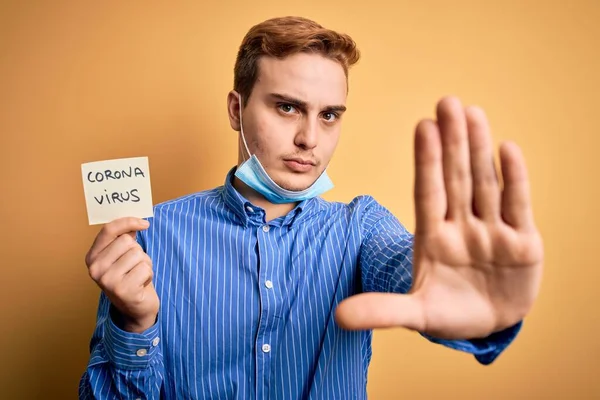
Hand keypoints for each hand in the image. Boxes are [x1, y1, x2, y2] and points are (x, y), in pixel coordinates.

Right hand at [85, 217, 158, 332]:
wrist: (136, 309)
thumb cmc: (131, 277)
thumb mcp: (123, 257)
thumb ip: (124, 238)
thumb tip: (134, 221)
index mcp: (92, 257)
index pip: (109, 230)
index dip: (128, 222)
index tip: (144, 223)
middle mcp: (95, 269)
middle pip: (126, 241)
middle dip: (138, 251)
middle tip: (134, 266)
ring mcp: (107, 281)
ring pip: (138, 254)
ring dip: (145, 264)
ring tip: (138, 276)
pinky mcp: (123, 290)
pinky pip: (145, 268)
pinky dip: (149, 274)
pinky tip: (141, 284)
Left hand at [335, 96, 543, 339]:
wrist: (490, 326)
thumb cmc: (450, 313)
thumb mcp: (416, 314)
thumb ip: (381, 311)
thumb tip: (338, 317)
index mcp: (433, 238)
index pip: (428, 192)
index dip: (427, 161)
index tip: (423, 126)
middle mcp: (462, 227)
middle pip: (457, 179)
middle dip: (453, 142)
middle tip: (447, 102)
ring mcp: (493, 232)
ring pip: (486, 184)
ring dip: (480, 150)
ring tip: (473, 113)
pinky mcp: (524, 243)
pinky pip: (518, 206)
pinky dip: (515, 180)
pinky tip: (507, 148)